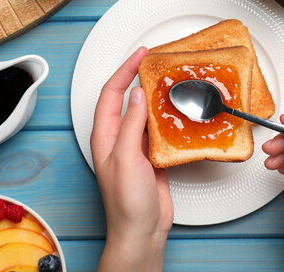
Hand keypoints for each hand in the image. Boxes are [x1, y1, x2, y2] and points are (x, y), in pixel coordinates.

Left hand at [91, 47, 172, 271]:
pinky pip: (159, 129)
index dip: (124, 70)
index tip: (140, 55)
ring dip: (156, 97)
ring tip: (170, 82)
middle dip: (140, 78)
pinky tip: (178, 113)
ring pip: (145, 113)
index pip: (111, 93)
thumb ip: (131, 124)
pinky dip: (168, 118)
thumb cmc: (126, 202)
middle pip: (127, 99)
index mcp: (105, 135)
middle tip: (157, 63)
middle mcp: (119, 137)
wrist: (142, 229)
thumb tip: (136, 94)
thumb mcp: (126, 157)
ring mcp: (136, 146)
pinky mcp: (153, 156)